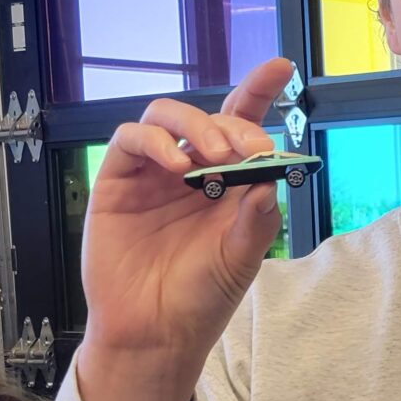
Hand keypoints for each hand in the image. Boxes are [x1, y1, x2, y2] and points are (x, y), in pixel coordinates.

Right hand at [77, 56, 296, 400]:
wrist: (154, 334)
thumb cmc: (200, 298)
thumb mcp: (241, 259)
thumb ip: (258, 219)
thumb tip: (271, 178)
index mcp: (228, 182)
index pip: (244, 126)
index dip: (259, 92)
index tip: (281, 67)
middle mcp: (192, 170)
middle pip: (210, 117)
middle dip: (235, 125)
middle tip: (249, 151)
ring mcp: (154, 174)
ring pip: (168, 115)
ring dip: (196, 125)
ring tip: (214, 158)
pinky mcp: (118, 181)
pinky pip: (132, 139)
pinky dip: (157, 141)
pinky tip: (178, 164)